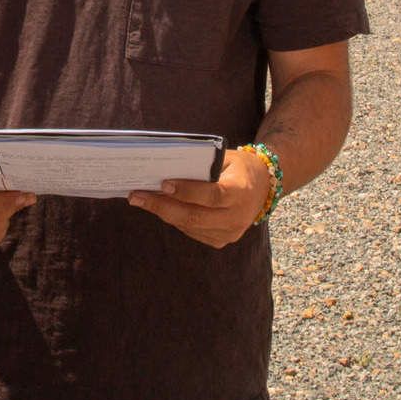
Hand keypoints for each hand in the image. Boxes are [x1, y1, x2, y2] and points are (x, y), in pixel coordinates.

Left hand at [128, 148, 270, 247]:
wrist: (263, 186)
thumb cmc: (239, 166)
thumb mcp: (226, 159)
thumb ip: (202, 166)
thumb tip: (164, 170)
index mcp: (241, 192)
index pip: (212, 195)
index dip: (187, 191)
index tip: (163, 183)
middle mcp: (237, 217)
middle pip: (194, 216)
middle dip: (162, 206)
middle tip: (136, 196)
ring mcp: (230, 232)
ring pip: (189, 226)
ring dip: (163, 212)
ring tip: (141, 199)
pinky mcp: (221, 240)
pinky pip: (192, 231)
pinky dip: (175, 219)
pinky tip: (160, 207)